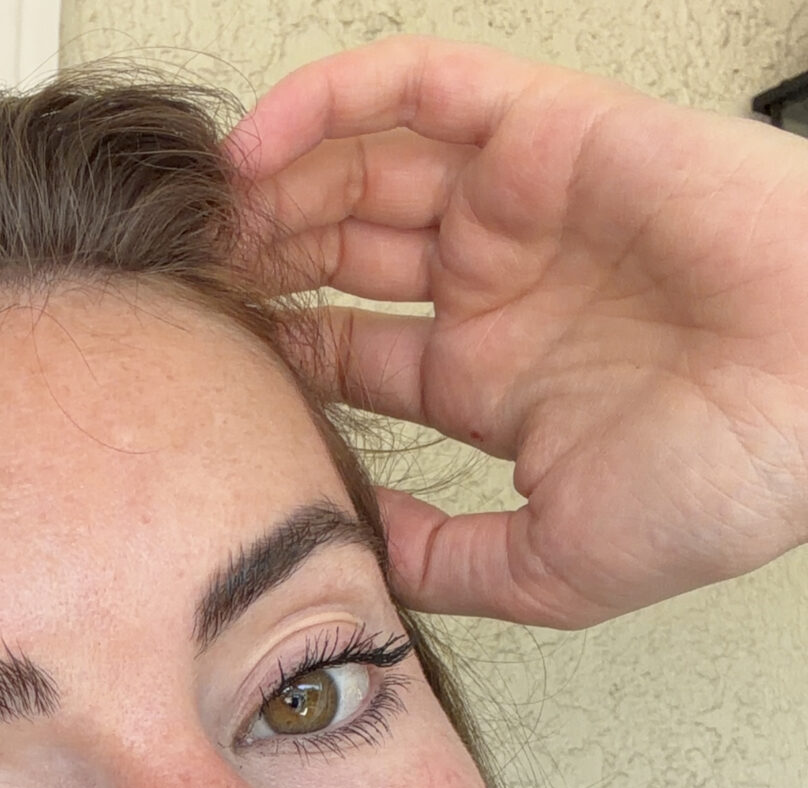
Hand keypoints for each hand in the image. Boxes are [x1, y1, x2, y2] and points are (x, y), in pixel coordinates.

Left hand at [227, 36, 807, 625]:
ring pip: (364, 167)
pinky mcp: (548, 132)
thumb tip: (355, 555)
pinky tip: (258, 149)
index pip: (351, 353)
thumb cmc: (734, 479)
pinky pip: (420, 87)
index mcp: (497, 380)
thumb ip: (444, 561)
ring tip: (203, 223)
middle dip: (262, 264)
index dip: (275, 350)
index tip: (203, 366)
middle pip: (343, 252)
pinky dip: (333, 101)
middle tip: (185, 286)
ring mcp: (521, 206)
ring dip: (278, 188)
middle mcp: (501, 286)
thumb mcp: (553, 568)